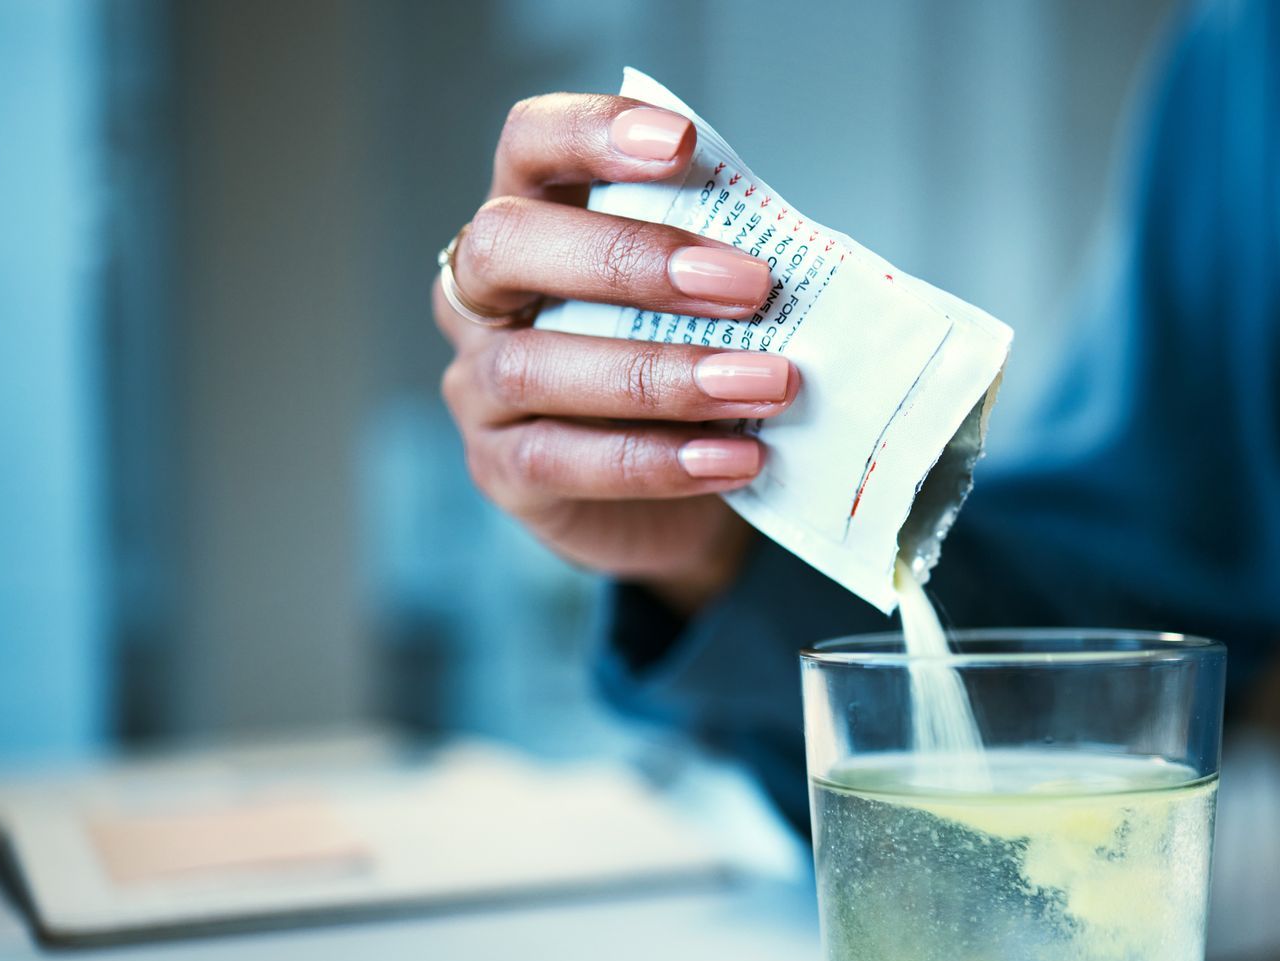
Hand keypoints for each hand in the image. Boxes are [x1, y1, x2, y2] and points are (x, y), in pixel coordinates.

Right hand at [434, 93, 799, 609]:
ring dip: (662, 374)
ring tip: (767, 384)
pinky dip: (655, 460)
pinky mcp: (501, 471)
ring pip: (535, 366)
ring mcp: (479, 385)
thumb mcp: (709, 310)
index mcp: (533, 221)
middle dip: (630, 260)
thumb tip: (799, 258)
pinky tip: (734, 458)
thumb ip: (722, 267)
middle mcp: (482, 295)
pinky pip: (561, 460)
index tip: (684, 144)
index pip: (530, 145)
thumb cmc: (690, 378)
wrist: (676, 508)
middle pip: (508, 244)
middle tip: (750, 285)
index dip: (591, 133)